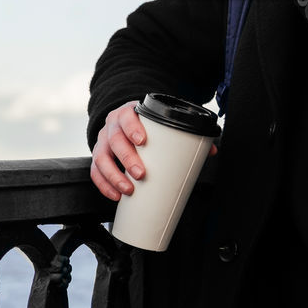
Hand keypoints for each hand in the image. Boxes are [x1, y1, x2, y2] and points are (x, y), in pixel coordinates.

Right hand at [90, 99, 217, 200]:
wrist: (125, 121)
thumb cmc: (146, 124)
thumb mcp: (160, 123)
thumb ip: (184, 134)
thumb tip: (212, 150)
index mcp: (128, 113)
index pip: (127, 117)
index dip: (132, 128)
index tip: (142, 141)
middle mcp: (112, 126)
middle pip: (115, 140)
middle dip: (127, 158)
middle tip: (141, 173)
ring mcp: (102, 141)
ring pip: (101, 157)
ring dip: (113, 176)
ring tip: (128, 189)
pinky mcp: (98, 156)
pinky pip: (95, 171)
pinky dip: (103, 185)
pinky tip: (115, 194)